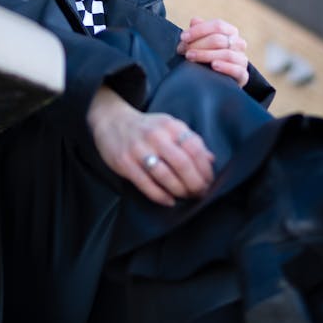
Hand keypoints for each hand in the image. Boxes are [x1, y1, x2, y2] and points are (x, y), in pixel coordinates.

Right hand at [86, 86, 214, 206]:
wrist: (112, 121)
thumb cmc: (147, 128)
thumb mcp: (170, 127)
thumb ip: (190, 141)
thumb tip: (211, 159)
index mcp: (170, 126)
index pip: (195, 148)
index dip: (205, 169)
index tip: (209, 181)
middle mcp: (156, 136)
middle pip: (183, 164)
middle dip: (195, 183)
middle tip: (200, 192)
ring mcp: (139, 150)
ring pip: (166, 176)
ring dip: (180, 191)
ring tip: (186, 196)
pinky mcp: (125, 163)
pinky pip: (146, 185)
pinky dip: (161, 196)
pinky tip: (170, 201)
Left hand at [177, 17, 249, 88]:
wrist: (221, 78)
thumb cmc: (210, 55)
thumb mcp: (204, 41)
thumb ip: (199, 30)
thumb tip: (194, 21)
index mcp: (230, 31)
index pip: (217, 25)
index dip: (199, 30)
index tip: (183, 37)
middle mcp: (238, 43)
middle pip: (219, 39)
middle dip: (198, 44)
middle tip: (184, 50)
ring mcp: (242, 59)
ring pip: (226, 54)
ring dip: (205, 55)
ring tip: (191, 57)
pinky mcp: (243, 75)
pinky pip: (237, 70)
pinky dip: (225, 67)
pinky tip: (213, 66)